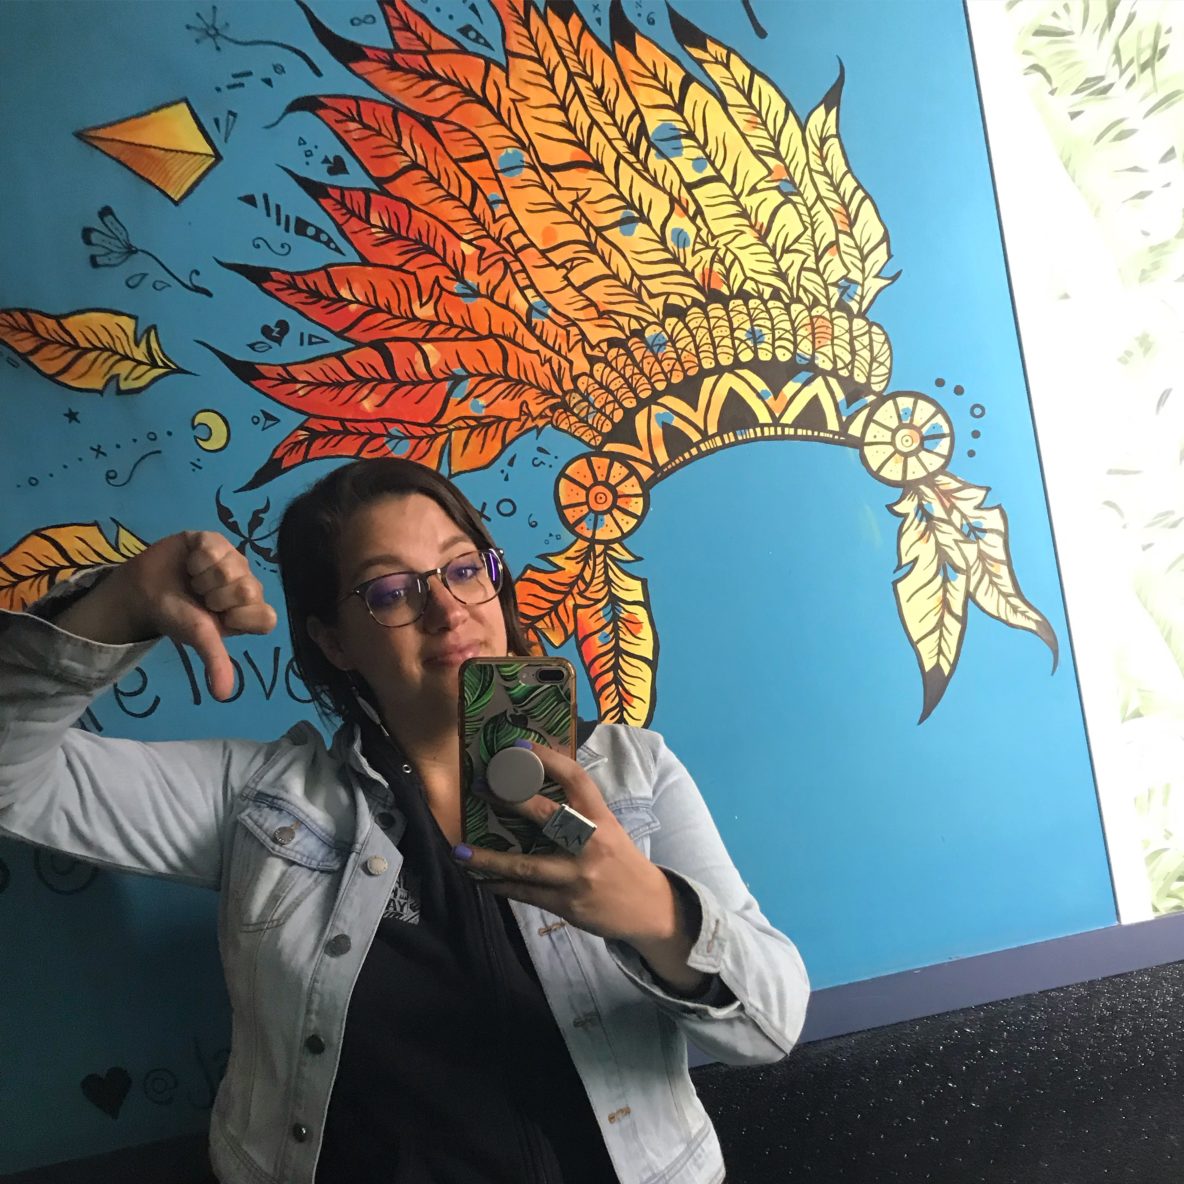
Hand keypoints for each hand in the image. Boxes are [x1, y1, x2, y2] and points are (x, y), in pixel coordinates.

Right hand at [61, 531, 276, 700]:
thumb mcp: (199, 639)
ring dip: (202, 579)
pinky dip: (194, 559)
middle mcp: (250, 583)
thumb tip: (223, 695)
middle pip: (248, 590)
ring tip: (193, 582)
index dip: (236, 618)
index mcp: (253, 611)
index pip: (266, 617)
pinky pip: (213, 547)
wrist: (144, 593)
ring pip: (230, 567)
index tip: (215, 619)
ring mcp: (235, 559)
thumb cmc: (177, 617)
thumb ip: (216, 662)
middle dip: (215, 598)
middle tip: (201, 599)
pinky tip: (189, 564)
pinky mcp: (217, 539)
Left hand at [454, 743, 706, 991]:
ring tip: (460, 851)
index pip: (575, 779)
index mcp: (602, 818)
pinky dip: (500, 886)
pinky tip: (480, 879)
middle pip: (547, 816)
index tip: (520, 745)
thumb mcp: (609, 830)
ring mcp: (577, 875)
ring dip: (489, 858)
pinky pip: (526, 893)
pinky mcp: (567, 903)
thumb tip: (538, 785)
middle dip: (511, 799)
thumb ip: (580, 812)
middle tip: (480, 787)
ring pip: (526, 865)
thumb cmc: (622, 861)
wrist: (650, 909)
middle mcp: (590, 843)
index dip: (548, 758)